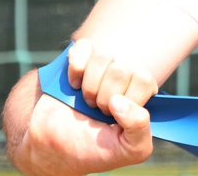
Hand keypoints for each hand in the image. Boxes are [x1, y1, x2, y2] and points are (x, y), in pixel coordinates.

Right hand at [11, 39, 159, 175]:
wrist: (52, 148)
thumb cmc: (94, 150)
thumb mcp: (129, 150)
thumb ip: (140, 129)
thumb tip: (120, 101)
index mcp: (140, 94)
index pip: (144, 80)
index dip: (127, 100)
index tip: (114, 117)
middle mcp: (124, 78)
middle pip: (122, 69)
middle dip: (104, 97)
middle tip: (98, 111)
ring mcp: (101, 68)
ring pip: (103, 56)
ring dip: (90, 86)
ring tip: (86, 102)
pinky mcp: (79, 61)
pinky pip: (82, 47)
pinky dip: (75, 68)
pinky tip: (73, 85)